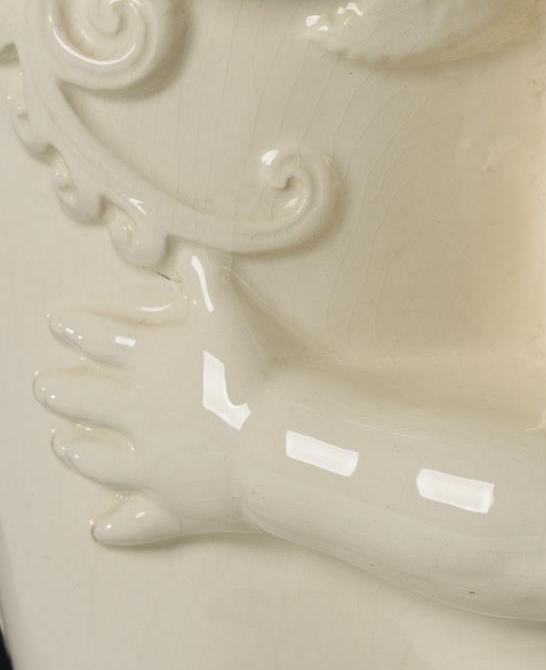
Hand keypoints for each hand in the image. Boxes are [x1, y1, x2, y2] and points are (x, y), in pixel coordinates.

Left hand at [33, 250, 272, 545]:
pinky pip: (139, 519)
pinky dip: (119, 526)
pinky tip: (101, 528)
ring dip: (79, 452)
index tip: (58, 325)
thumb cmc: (255, 373)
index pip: (103, 341)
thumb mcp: (228, 309)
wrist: (276, 445)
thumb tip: (185, 241)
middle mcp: (139, 415)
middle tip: (44, 387)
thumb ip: (204, 273)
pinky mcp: (175, 504)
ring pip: (102, 460)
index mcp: (151, 365)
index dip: (79, 330)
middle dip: (65, 392)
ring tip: (61, 445)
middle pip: (90, 401)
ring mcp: (153, 464)